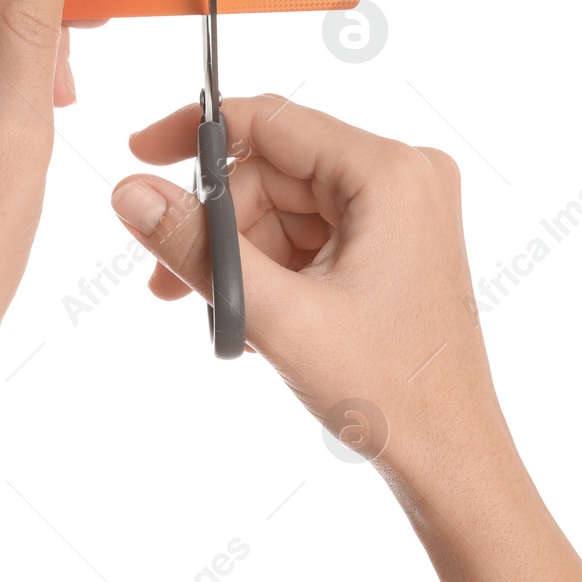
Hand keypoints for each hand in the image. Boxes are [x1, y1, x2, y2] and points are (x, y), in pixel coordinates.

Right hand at [111, 95, 502, 479]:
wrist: (451, 460)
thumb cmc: (391, 392)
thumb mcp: (277, 315)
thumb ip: (197, 247)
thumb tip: (131, 193)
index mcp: (390, 173)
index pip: (271, 121)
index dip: (196, 136)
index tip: (138, 155)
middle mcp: (404, 178)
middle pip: (273, 173)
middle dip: (217, 227)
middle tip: (170, 283)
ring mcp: (402, 213)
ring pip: (283, 211)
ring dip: (241, 261)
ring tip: (224, 321)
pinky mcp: (394, 247)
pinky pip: (309, 238)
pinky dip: (272, 275)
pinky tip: (257, 324)